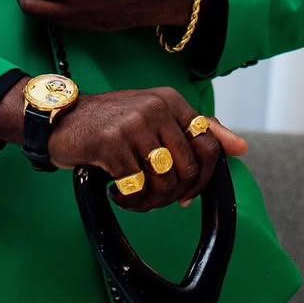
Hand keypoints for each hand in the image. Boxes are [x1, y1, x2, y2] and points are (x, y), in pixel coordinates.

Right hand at [47, 87, 247, 211]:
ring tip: (134, 197)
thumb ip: (195, 130)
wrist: (62, 119)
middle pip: (188, 169)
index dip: (203, 179)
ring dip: (150, 201)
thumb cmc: (111, 122)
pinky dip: (129, 201)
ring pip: (165, 181)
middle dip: (173, 195)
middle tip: (151, 197)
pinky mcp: (112, 143)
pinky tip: (116, 193)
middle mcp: (156, 107)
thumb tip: (241, 149)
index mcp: (171, 100)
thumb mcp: (155, 117)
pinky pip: (137, 188)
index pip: (209, 145)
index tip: (185, 194)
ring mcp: (135, 123)